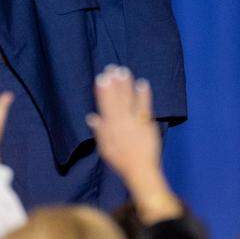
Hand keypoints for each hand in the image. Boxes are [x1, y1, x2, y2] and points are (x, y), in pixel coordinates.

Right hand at [87, 65, 160, 182]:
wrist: (140, 170)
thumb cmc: (121, 161)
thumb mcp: (105, 149)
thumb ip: (100, 132)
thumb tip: (92, 117)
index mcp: (110, 128)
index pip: (105, 106)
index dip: (103, 91)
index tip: (101, 78)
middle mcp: (121, 123)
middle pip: (116, 100)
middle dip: (114, 83)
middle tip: (112, 68)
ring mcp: (135, 123)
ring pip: (129, 100)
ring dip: (126, 85)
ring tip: (124, 71)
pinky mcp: (147, 124)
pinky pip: (145, 107)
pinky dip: (143, 95)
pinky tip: (142, 83)